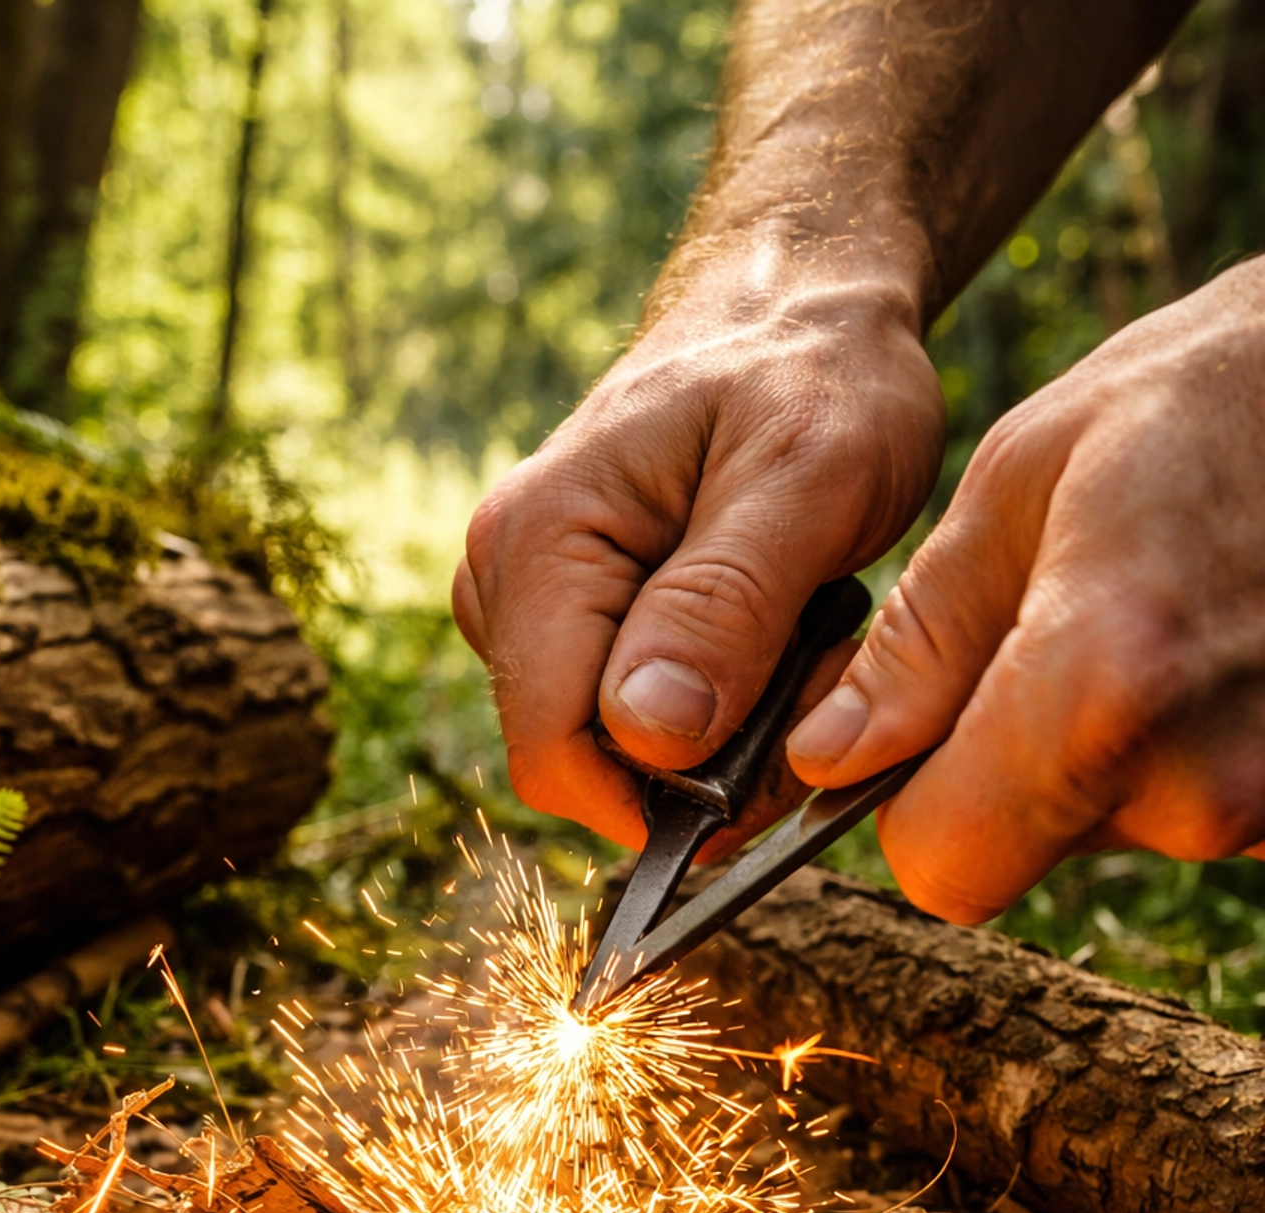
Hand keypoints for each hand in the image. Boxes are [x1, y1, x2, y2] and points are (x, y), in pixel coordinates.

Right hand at [452, 250, 943, 855]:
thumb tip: (649, 733)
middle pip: (579, 762)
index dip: (662, 795)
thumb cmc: (814, 372)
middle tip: (818, 677)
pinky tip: (772, 646)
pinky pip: (624, 720)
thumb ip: (724, 606)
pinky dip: (711, 715)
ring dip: (719, 743)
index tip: (778, 758)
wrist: (801, 309)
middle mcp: (502, 580)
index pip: (554, 750)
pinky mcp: (565, 621)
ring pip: (607, 752)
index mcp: (539, 544)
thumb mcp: (805, 476)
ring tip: (804, 646)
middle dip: (705, 766)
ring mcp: (524, 604)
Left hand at [786, 261, 1264, 920]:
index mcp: (1101, 692)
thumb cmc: (1190, 407)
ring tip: (1146, 622)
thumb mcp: (1017, 485)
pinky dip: (1171, 748)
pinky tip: (1203, 649)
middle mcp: (1196, 782)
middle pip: (1023, 849)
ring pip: (1103, 829)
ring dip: (1093, 752)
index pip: (941, 864)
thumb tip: (827, 759)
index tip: (922, 726)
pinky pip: (1183, 807)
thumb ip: (916, 645)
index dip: (910, 806)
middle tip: (1055, 634)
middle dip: (1001, 769)